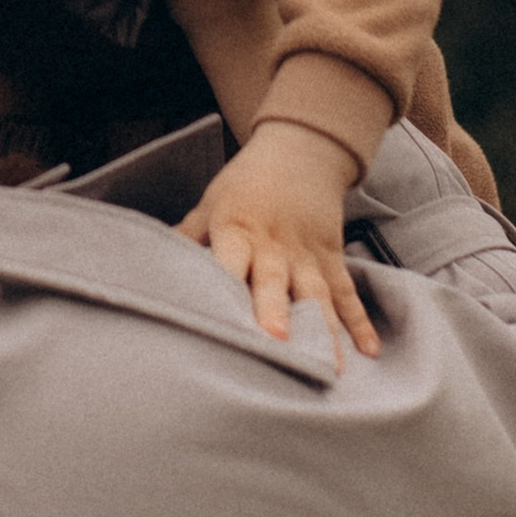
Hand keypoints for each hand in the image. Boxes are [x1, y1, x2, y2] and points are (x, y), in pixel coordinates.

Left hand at [178, 122, 380, 359]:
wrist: (300, 151)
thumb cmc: (245, 184)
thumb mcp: (210, 204)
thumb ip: (186, 238)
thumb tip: (146, 268)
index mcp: (237, 228)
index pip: (230, 257)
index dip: (226, 283)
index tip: (222, 314)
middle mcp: (274, 243)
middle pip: (276, 279)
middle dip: (277, 311)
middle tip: (279, 343)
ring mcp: (307, 253)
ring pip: (317, 293)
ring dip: (323, 329)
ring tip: (328, 364)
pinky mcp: (332, 258)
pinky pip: (347, 292)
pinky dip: (359, 321)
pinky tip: (369, 349)